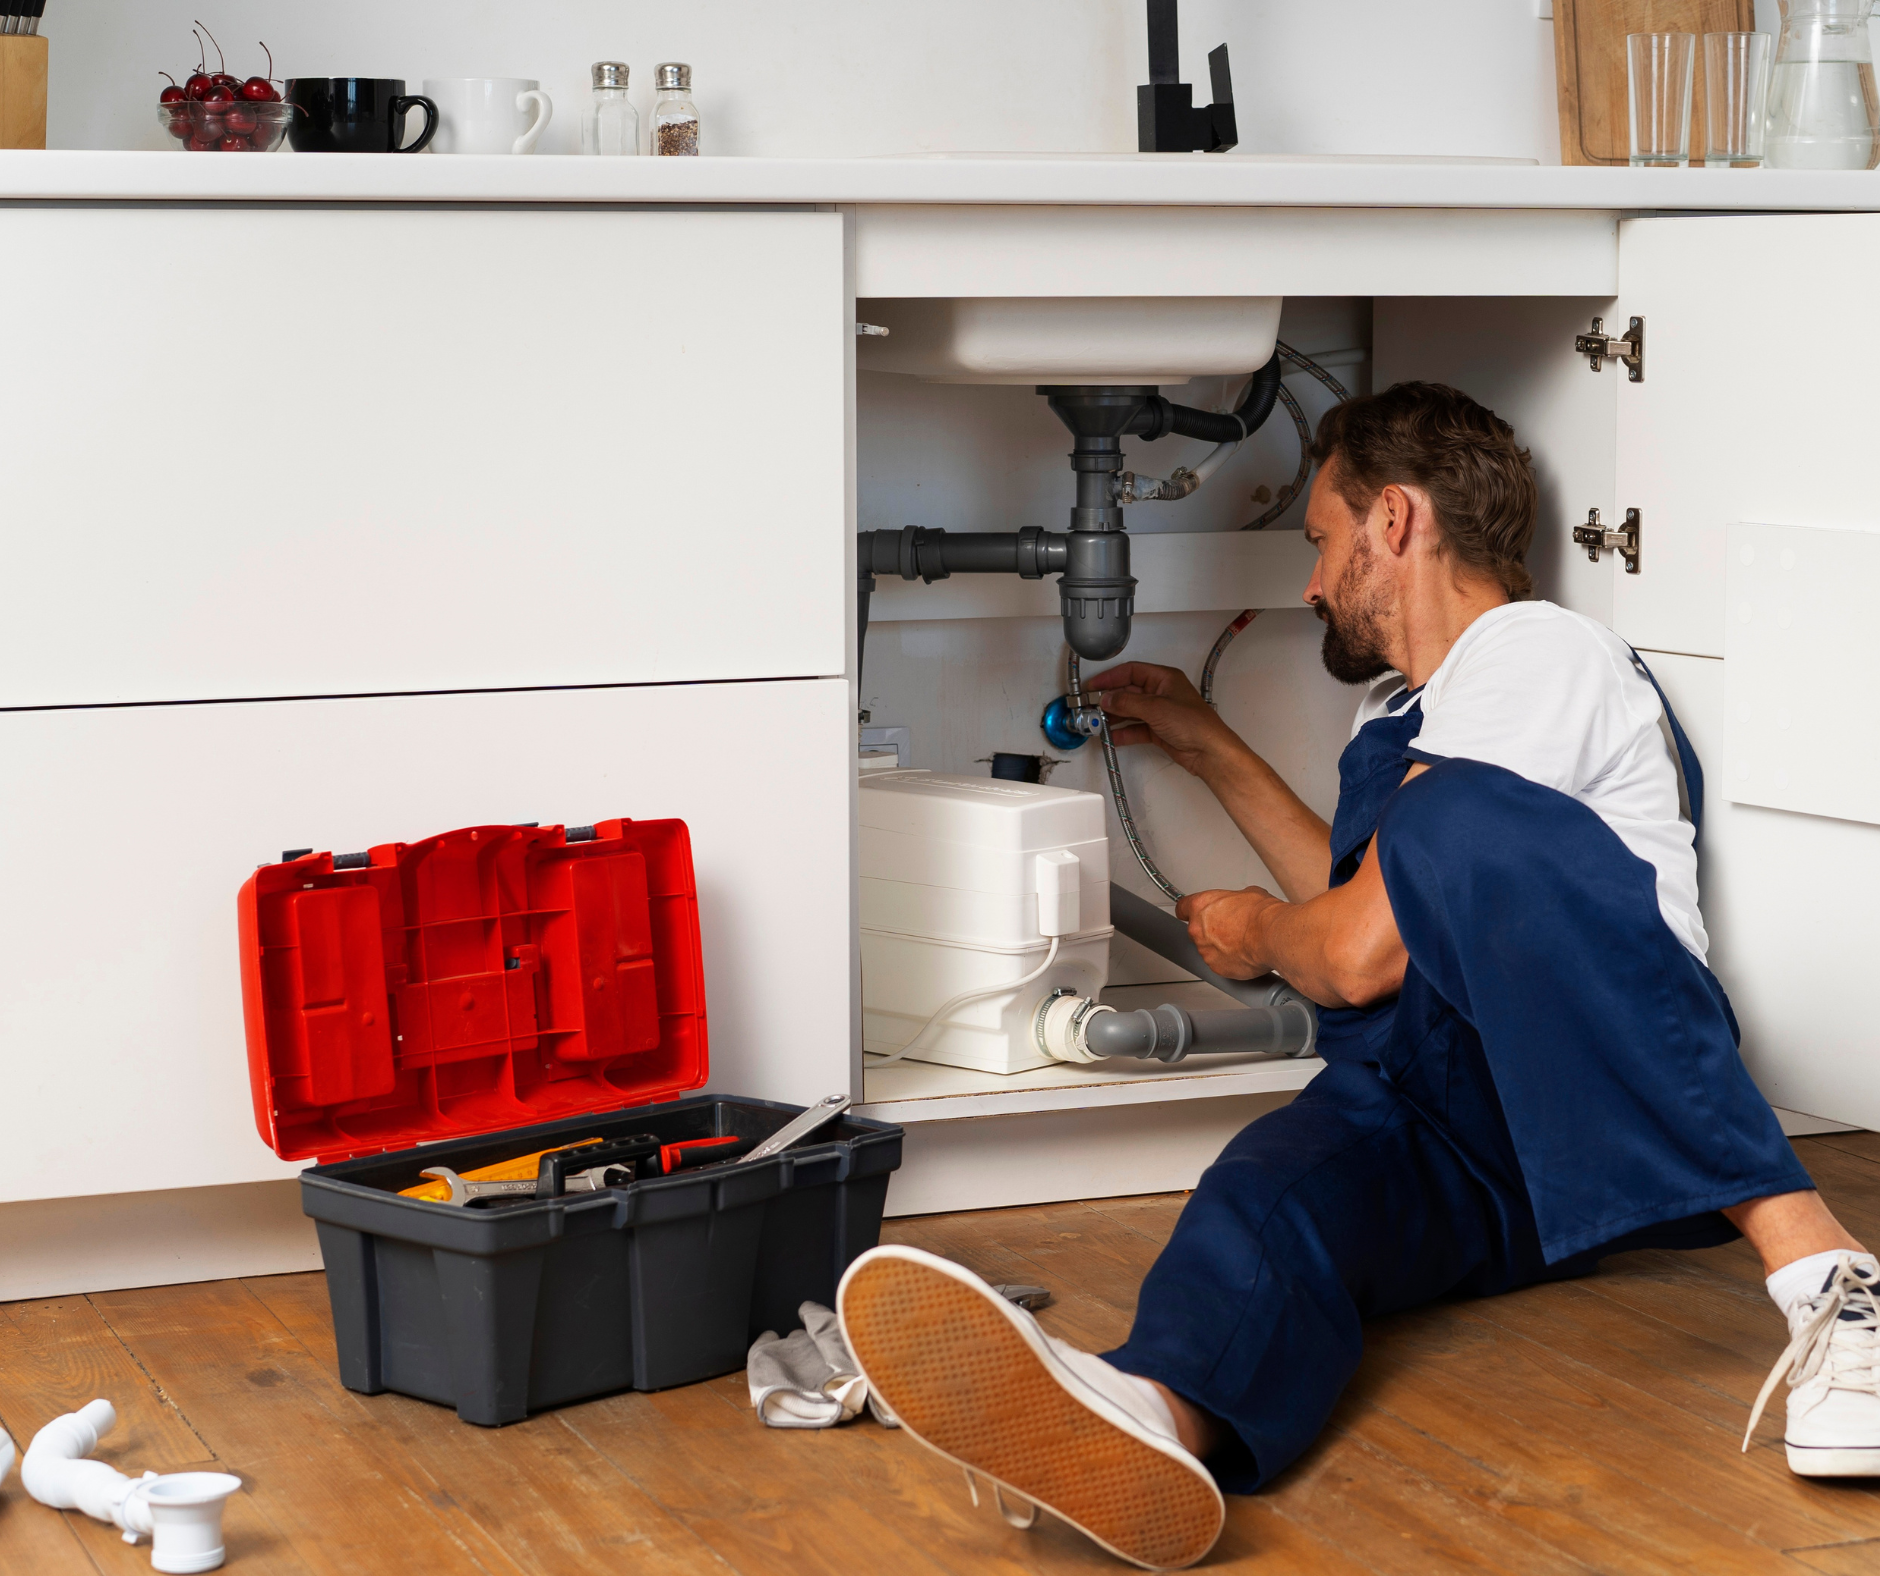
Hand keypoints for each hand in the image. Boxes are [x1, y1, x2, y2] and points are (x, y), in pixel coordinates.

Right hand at [1080, 661, 1244, 777]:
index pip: (1131, 672)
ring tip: (1098, 723)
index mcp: (1164, 678)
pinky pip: (1136, 728)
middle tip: (1092, 707)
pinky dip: (1123, 732)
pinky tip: (1112, 737)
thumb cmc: (1195, 724)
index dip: (1110, 678)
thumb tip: (1107, 699)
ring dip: (1114, 717)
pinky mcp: (1159, 730)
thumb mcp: (1156, 708)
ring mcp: (1160, 713)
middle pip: (1129, 692)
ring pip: (1130, 711)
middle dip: (1110, 700)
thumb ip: (1128, 703)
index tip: (1093, 686)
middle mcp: (1161, 693)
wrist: (1209, 751)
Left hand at [1176, 886, 1284, 978]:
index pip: (1182, 908)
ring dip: (1220, 947)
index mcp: (1200, 906)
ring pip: (1208, 949)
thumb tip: (1240, 904)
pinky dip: (1229, 961)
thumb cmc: (1260, 914)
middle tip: (1230, 928)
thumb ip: (1233, 901)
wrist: (1271, 935)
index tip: (1191, 914)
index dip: (1189, 911)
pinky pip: (1220, 964)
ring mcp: (1206, 951)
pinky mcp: (1217, 968)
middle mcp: (1198, 930)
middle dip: (1211, 930)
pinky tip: (1244, 954)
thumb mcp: (1247, 894)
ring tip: (1242, 942)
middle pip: (1197, 931)